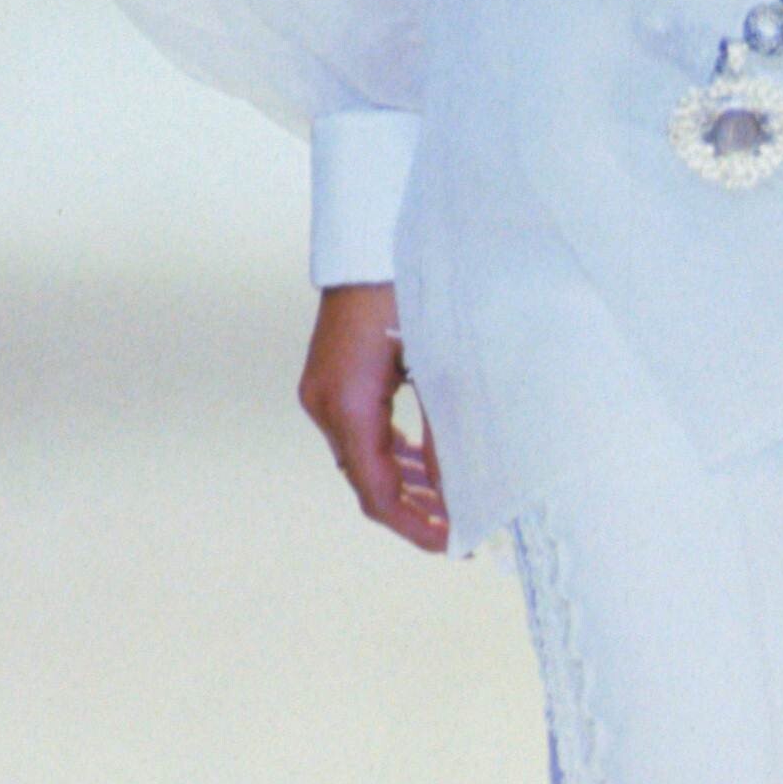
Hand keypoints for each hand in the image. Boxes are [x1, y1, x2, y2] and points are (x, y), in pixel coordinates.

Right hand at [298, 283, 450, 550]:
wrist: (370, 237)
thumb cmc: (408, 289)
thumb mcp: (436, 363)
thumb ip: (444, 432)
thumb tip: (457, 491)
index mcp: (347, 405)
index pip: (376, 492)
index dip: (413, 526)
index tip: (449, 545)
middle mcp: (325, 404)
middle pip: (367, 481)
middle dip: (414, 510)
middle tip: (459, 531)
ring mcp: (323, 392)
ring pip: (363, 459)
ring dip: (404, 484)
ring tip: (449, 503)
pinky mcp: (331, 379)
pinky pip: (360, 433)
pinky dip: (391, 455)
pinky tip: (423, 464)